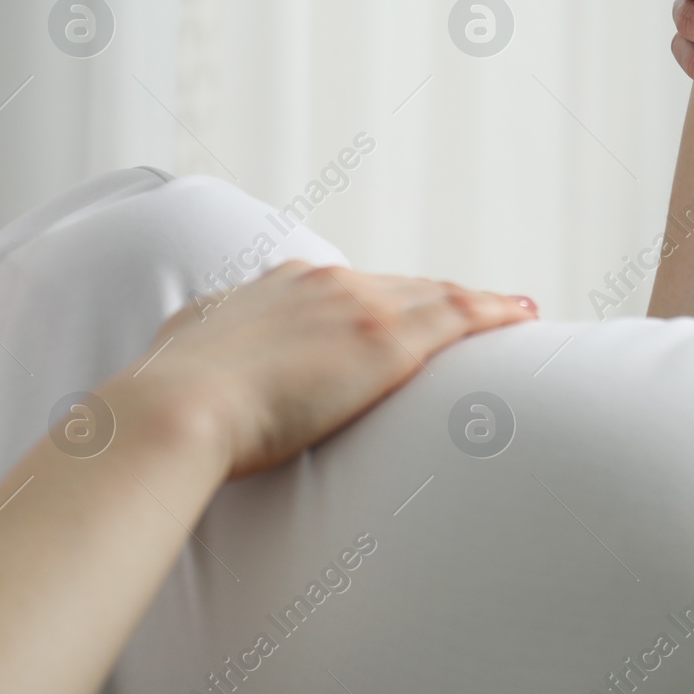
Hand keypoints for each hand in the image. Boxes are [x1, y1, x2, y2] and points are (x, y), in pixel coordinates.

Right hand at [111, 264, 537, 476]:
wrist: (176, 409)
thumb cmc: (170, 397)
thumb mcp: (188, 345)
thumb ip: (208, 334)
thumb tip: (198, 338)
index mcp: (282, 283)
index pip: (353, 287)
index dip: (389, 298)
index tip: (408, 309)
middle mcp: (328, 283)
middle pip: (403, 287)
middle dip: (440, 300)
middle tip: (477, 311)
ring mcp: (361, 306)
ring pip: (439, 296)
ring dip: (481, 303)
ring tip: (515, 311)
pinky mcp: (388, 340)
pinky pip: (461, 317)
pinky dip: (495, 313)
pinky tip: (523, 316)